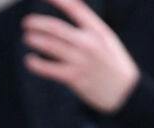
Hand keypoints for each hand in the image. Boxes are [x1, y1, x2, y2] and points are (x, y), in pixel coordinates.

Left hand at [21, 0, 140, 113]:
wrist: (127, 93)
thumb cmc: (115, 65)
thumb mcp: (107, 39)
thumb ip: (89, 27)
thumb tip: (73, 10)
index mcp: (97, 30)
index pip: (75, 8)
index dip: (58, 0)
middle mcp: (88, 43)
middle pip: (57, 28)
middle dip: (38, 23)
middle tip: (27, 23)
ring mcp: (81, 61)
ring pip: (51, 46)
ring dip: (36, 40)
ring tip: (27, 38)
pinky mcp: (75, 78)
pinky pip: (51, 69)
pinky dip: (38, 64)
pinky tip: (29, 60)